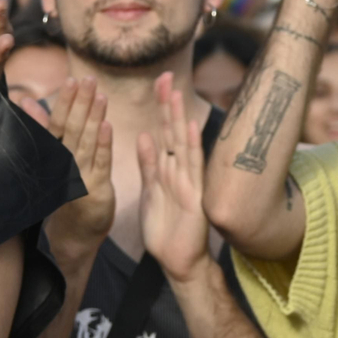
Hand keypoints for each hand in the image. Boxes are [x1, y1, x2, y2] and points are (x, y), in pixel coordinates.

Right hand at [44, 76, 114, 252]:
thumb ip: (44, 128)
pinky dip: (104, 144)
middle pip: (71, 129)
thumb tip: (27, 101)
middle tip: (87, 79)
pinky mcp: (97, 189)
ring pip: (86, 142)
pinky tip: (107, 125)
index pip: (58, 124)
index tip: (72, 80)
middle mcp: (64, 164)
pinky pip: (100, 163)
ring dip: (93, 117)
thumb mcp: (52, 158)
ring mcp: (80, 177)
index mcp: (53, 155)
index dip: (65, 102)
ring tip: (100, 94)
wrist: (73, 235)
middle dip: (80, 103)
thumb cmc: (62, 192)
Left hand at [137, 71, 209, 284]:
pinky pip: (191, 170)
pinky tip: (193, 128)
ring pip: (182, 145)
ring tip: (177, 94)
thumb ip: (148, 165)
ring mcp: (188, 182)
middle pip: (173, 132)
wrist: (178, 260)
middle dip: (169, 105)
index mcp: (166, 169)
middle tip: (166, 76)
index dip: (161, 107)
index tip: (159, 81)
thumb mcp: (151, 191)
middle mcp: (179, 171)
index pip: (163, 131)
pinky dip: (192, 148)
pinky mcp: (193, 197)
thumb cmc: (165, 228)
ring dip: (179, 119)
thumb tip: (143, 136)